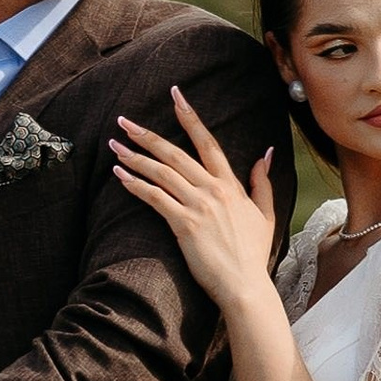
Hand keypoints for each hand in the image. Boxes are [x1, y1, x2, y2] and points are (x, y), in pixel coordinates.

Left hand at [110, 92, 277, 316]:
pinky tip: (120, 176)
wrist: (244, 285)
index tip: (175, 96)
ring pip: (161, 172)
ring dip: (135, 157)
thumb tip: (265, 154)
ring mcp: (198, 206)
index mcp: (231, 185)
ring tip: (115, 146)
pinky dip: (136, 185)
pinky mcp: (184, 224)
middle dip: (147, 135)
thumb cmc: (252, 254)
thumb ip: (263, 182)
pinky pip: (155, 198)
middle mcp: (213, 190)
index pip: (207, 142)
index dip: (190, 117)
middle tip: (125, 121)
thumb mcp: (265, 214)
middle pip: (175, 153)